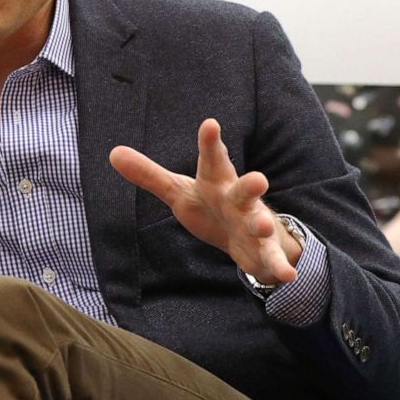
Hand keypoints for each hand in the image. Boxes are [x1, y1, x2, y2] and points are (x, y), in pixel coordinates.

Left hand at [109, 118, 300, 284]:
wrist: (245, 237)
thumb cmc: (209, 205)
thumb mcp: (177, 191)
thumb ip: (148, 175)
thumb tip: (113, 153)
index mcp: (216, 182)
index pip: (212, 160)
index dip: (210, 143)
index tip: (210, 124)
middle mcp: (238, 199)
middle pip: (244, 189)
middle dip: (251, 185)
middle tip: (259, 179)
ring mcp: (253, 223)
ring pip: (260, 222)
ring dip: (263, 224)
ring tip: (265, 227)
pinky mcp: (262, 250)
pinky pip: (270, 259)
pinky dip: (278, 266)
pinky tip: (286, 276)